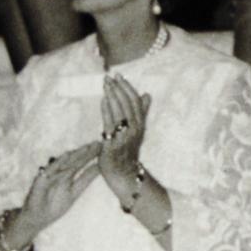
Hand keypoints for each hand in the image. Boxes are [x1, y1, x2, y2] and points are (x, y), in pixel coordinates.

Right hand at [15, 140, 102, 241]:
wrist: (36, 218)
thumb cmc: (54, 206)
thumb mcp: (74, 192)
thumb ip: (85, 179)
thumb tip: (100, 168)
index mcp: (69, 177)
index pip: (82, 164)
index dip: (92, 156)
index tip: (103, 147)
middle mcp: (60, 173)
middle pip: (76, 160)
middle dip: (87, 152)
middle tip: (99, 143)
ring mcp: (51, 175)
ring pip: (65, 163)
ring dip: (76, 154)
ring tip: (88, 147)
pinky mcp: (41, 179)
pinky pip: (51, 169)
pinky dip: (59, 162)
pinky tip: (67, 155)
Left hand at [98, 72, 151, 188]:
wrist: (124, 174)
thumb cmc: (127, 150)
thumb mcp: (137, 129)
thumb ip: (142, 111)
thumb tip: (147, 95)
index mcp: (140, 124)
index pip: (136, 102)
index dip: (127, 88)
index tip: (119, 76)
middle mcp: (135, 130)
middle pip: (128, 105)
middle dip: (118, 89)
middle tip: (109, 77)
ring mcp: (125, 137)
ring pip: (120, 112)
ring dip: (112, 96)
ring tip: (105, 84)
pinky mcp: (114, 144)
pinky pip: (110, 124)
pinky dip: (107, 111)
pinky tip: (103, 100)